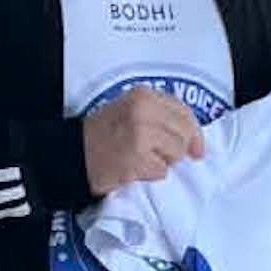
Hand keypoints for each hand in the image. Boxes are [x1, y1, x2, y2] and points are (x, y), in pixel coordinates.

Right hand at [82, 88, 203, 197]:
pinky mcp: (137, 158)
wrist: (73, 153)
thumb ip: (163, 118)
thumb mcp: (132, 111)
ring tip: (141, 158)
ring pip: (176, 153)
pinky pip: (161, 171)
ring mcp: (141, 133)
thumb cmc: (104, 134)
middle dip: (176, 148)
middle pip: (184, 134)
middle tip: (155, 153)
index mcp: (143, 95)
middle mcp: (143, 110)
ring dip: (163, 161)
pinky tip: (133, 168)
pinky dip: (150, 174)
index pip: (184, 112)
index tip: (196, 148)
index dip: (194, 132)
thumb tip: (196, 144)